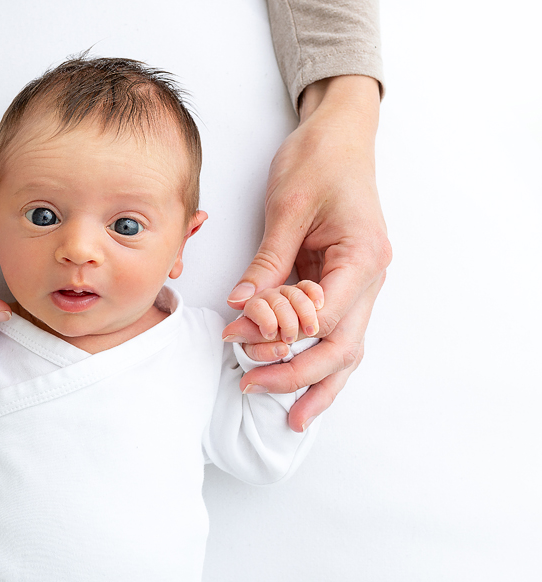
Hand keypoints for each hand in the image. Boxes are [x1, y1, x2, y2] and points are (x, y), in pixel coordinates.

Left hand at [223, 75, 391, 430]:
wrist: (339, 135)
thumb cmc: (317, 160)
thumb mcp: (287, 208)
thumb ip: (267, 263)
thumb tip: (241, 308)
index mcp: (362, 257)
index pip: (325, 317)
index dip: (280, 335)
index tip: (238, 340)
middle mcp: (369, 277)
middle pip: (341, 345)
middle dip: (298, 374)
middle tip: (253, 389)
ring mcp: (361, 283)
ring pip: (347, 348)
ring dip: (319, 383)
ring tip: (294, 419)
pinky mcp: (343, 283)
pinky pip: (335, 331)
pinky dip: (319, 359)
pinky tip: (303, 386)